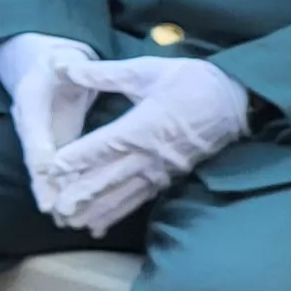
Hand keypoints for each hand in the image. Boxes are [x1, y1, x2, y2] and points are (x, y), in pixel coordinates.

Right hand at [0, 33, 103, 215]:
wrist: (45, 69)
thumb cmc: (60, 64)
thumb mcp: (63, 59)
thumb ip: (66, 65)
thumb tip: (63, 64)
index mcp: (30, 99)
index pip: (33, 127)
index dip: (39, 151)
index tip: (45, 171)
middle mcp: (29, 125)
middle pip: (34, 159)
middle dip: (44, 186)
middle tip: (52, 210)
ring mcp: (38, 141)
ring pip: (45, 173)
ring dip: (54, 197)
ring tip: (66, 221)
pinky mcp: (52, 152)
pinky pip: (58, 175)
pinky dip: (66, 195)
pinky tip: (81, 217)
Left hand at [43, 57, 253, 235]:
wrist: (236, 99)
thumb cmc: (190, 81)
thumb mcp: (146, 70)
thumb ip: (104, 73)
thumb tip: (66, 66)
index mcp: (144, 125)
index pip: (105, 145)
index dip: (79, 157)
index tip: (53, 169)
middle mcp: (152, 153)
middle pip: (112, 177)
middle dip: (83, 194)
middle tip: (57, 210)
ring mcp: (163, 168)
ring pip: (125, 193)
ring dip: (98, 209)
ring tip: (73, 224)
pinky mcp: (171, 176)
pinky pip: (141, 198)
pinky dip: (120, 212)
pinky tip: (101, 225)